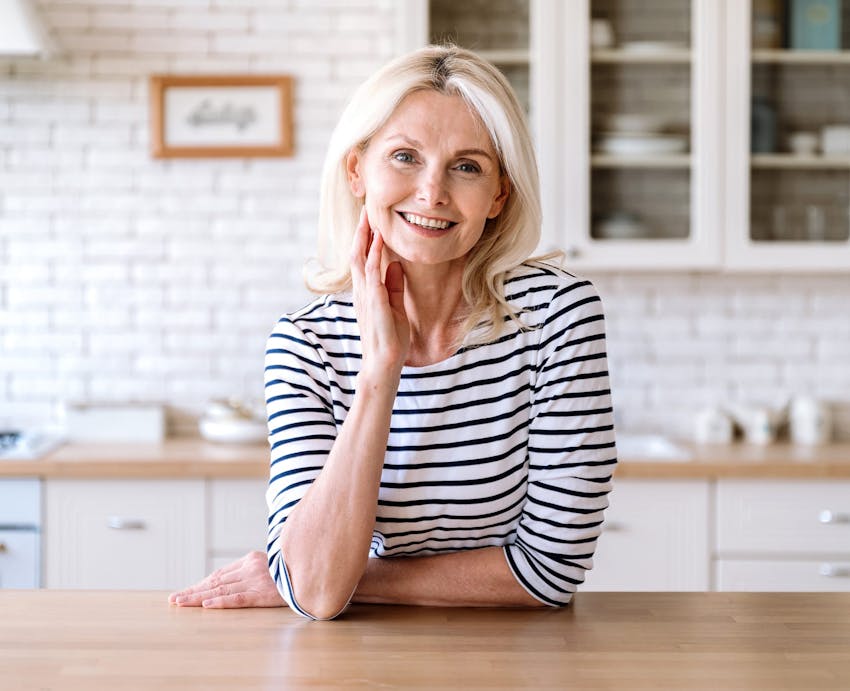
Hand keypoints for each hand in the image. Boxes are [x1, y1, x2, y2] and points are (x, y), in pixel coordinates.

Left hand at [168, 550, 283, 608]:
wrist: (313, 570)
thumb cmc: (291, 570)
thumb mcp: (270, 564)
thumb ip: (252, 569)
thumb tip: (230, 580)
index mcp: (250, 559)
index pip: (219, 574)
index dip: (200, 584)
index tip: (185, 592)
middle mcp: (250, 567)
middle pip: (215, 582)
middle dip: (193, 591)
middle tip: (174, 599)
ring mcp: (256, 580)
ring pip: (221, 590)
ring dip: (198, 597)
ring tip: (181, 603)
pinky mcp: (263, 593)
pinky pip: (238, 599)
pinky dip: (221, 603)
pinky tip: (207, 606)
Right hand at [350, 207, 408, 378]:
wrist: (384, 363)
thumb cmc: (390, 338)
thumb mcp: (395, 306)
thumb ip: (394, 285)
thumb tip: (396, 265)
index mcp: (366, 291)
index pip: (362, 258)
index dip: (365, 238)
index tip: (371, 218)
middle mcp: (361, 290)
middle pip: (356, 252)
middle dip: (361, 230)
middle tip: (366, 208)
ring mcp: (366, 295)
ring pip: (360, 258)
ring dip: (365, 236)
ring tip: (369, 216)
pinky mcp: (374, 301)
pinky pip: (372, 272)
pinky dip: (374, 254)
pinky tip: (379, 240)